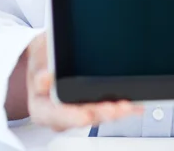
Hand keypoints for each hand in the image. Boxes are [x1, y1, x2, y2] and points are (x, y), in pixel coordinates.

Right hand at [26, 33, 142, 130]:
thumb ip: (40, 70)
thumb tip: (46, 78)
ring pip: (99, 115)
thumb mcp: (37, 58)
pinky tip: (136, 103)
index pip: (56, 116)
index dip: (71, 117)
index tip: (84, 115)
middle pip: (83, 118)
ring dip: (116, 111)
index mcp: (42, 107)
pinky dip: (125, 106)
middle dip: (101, 113)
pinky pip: (110, 107)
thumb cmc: (42, 59)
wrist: (48, 56)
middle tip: (114, 108)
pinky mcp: (95, 105)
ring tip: (128, 105)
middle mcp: (62, 114)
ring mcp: (80, 111)